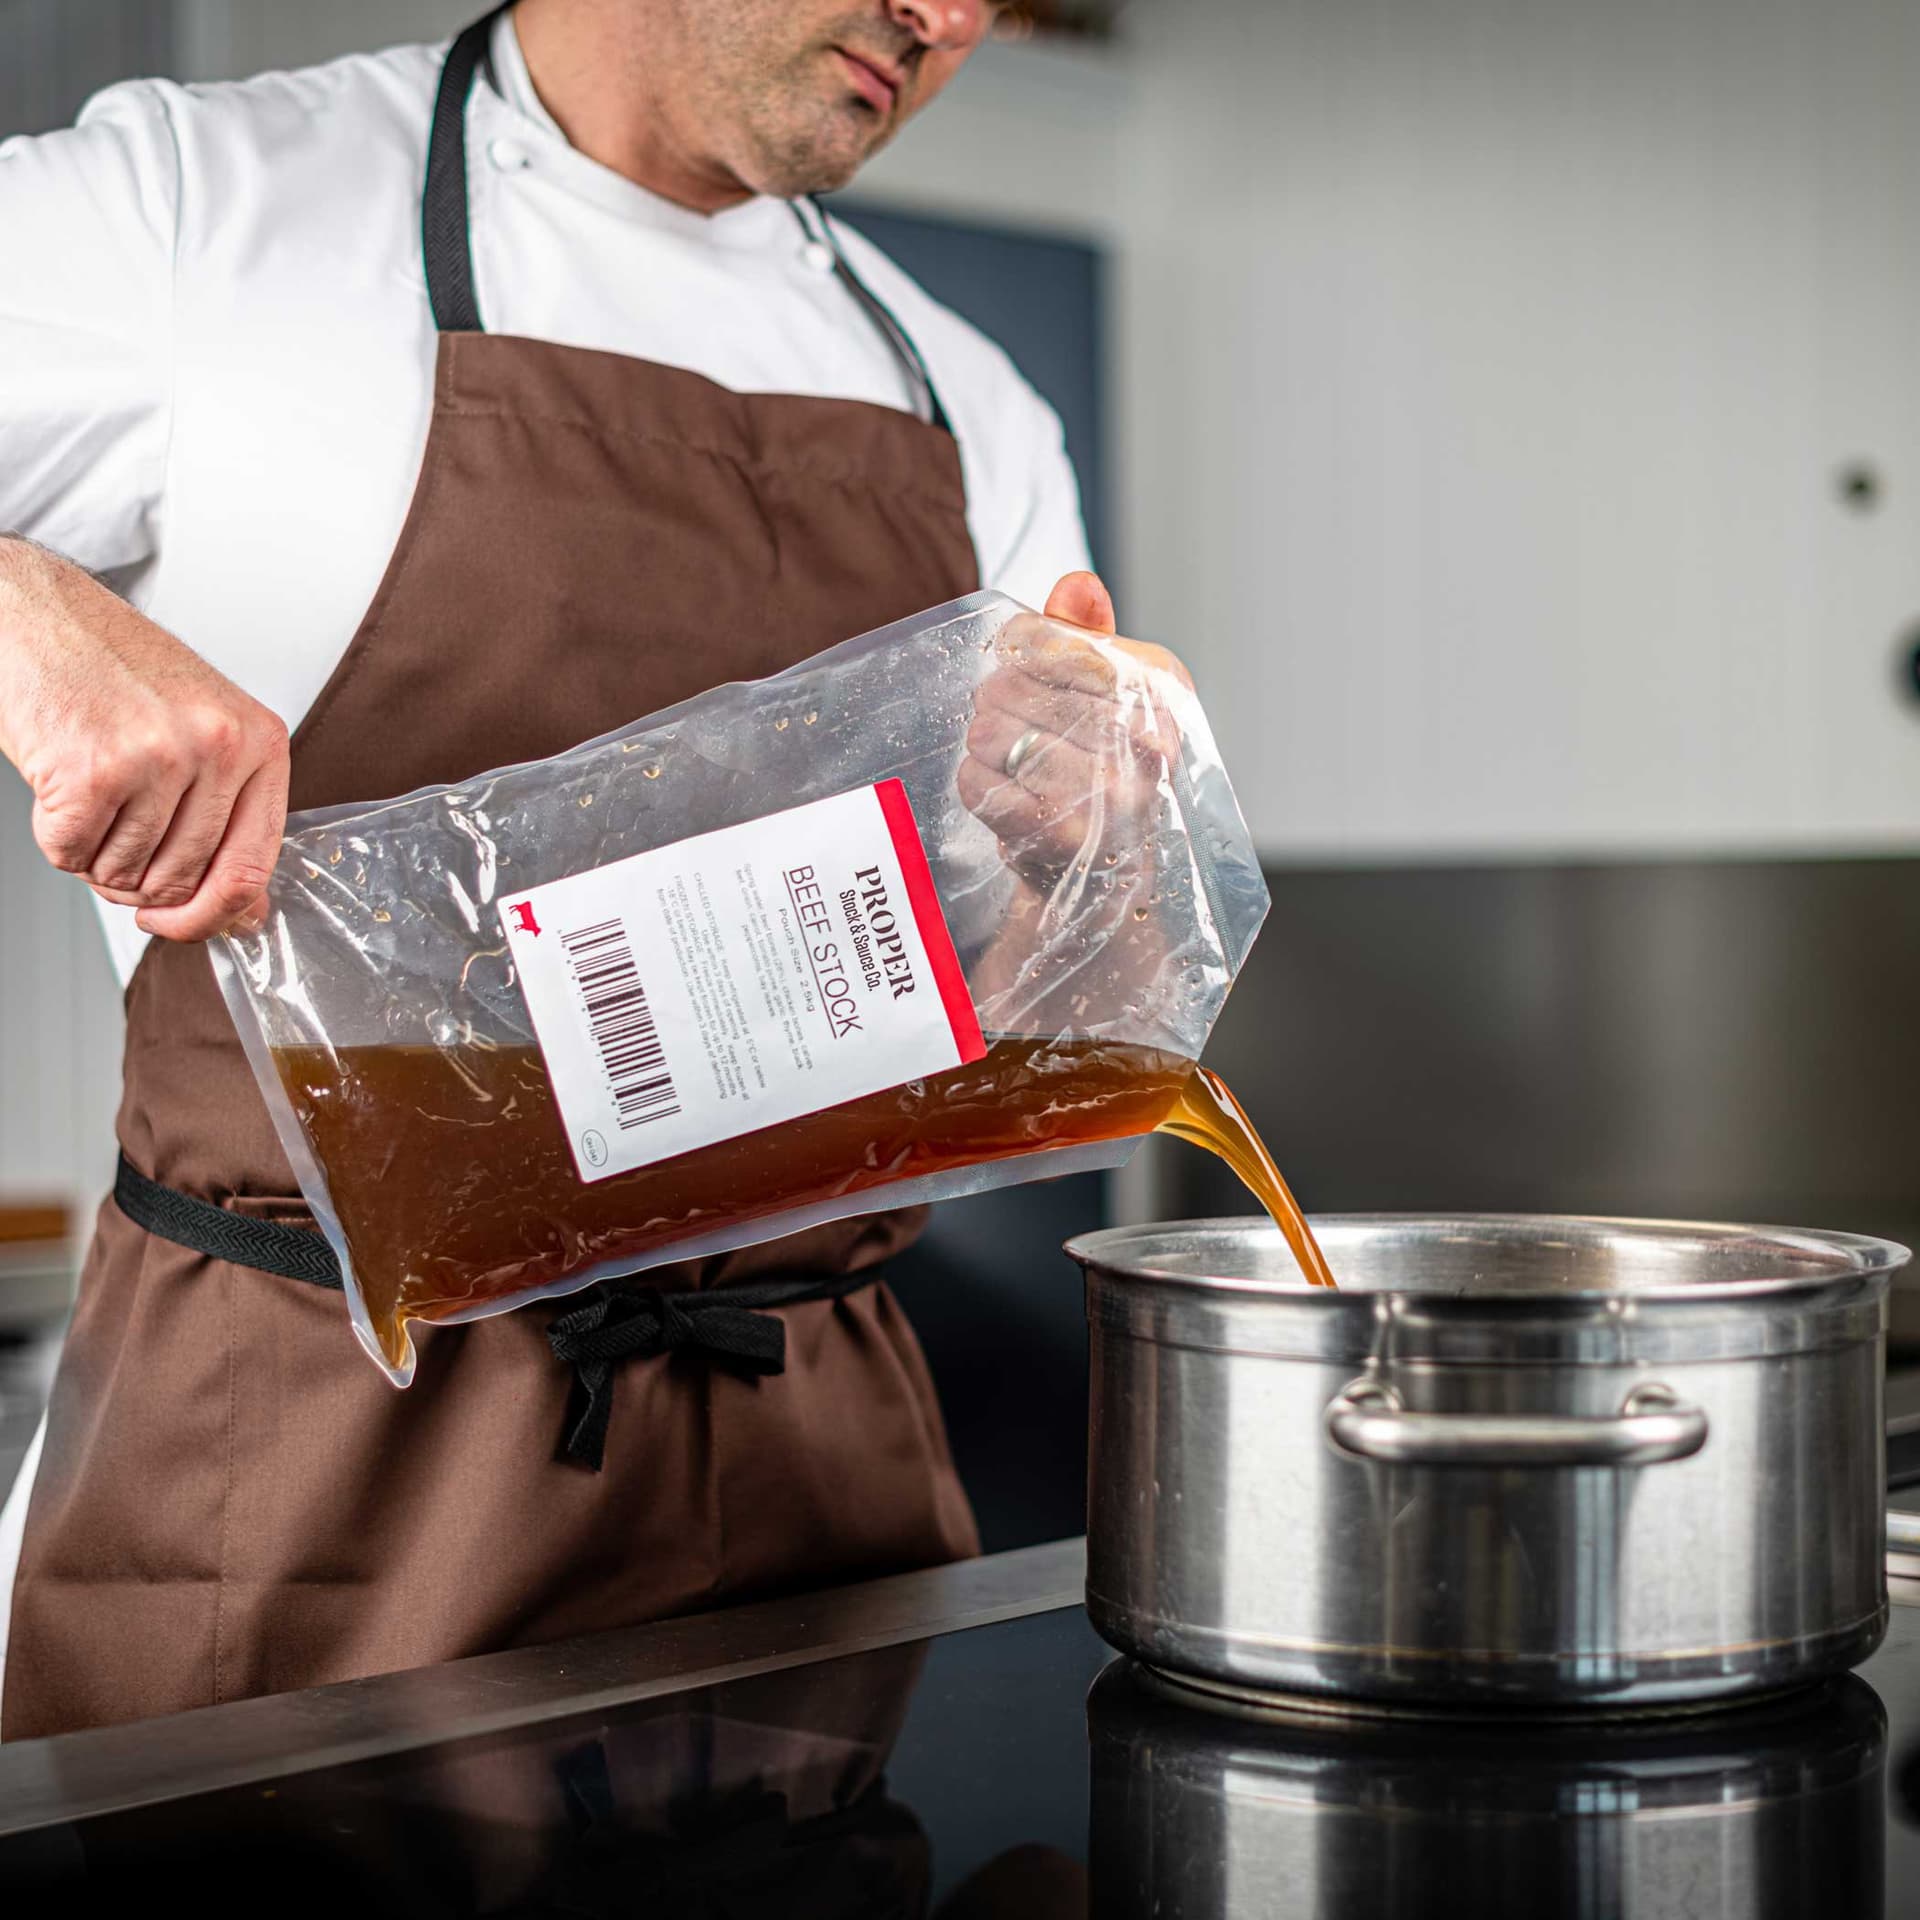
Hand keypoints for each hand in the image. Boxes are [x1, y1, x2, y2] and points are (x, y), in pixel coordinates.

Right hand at [0, 540, 288, 939]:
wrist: (35, 612)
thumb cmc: (117, 671)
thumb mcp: (204, 731)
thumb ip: (231, 819)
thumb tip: (245, 914)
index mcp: (261, 742)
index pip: (254, 866)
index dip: (214, 914)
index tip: (184, 921)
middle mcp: (219, 747)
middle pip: (183, 880)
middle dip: (139, 882)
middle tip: (115, 839)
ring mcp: (158, 756)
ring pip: (125, 873)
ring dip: (95, 855)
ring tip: (90, 798)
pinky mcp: (92, 768)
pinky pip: (71, 853)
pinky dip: (55, 837)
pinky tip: (59, 788)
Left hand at [959, 571, 1190, 885]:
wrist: (1107, 878)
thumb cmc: (1103, 772)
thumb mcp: (1110, 698)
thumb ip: (1088, 637)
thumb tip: (1078, 585)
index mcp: (1161, 692)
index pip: (1053, 639)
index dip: (1020, 651)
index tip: (1021, 666)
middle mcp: (1144, 743)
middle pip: (1013, 686)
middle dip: (997, 703)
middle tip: (1010, 724)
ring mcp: (1102, 793)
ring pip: (989, 732)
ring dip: (985, 744)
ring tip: (1012, 760)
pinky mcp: (1056, 833)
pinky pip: (976, 781)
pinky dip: (976, 782)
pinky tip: (1004, 791)